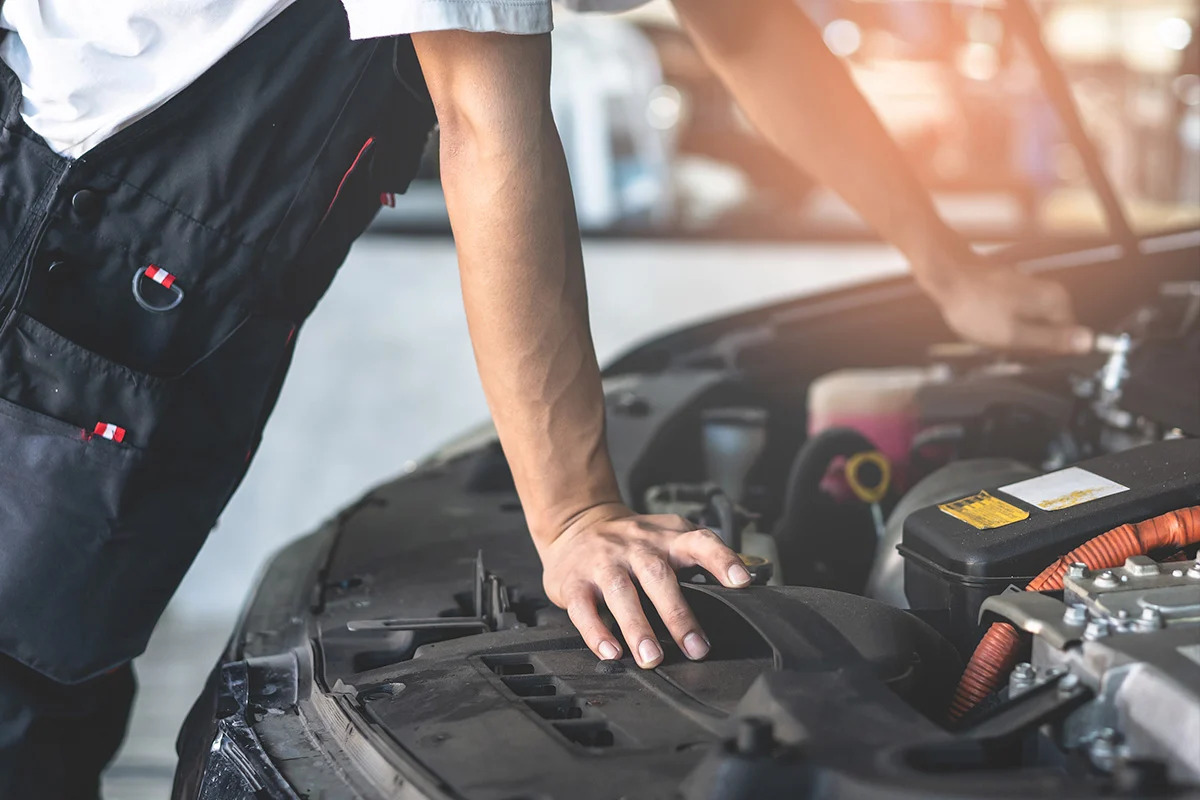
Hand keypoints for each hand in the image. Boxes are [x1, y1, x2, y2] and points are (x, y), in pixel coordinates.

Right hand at [538, 503, 751, 668]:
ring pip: (621, 593)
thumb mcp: (667, 537)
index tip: (740, 582)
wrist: (576, 522)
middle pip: (659, 576)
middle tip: (696, 648)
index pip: (699, 542)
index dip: (722, 559)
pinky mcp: (575, 581)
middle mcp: (636, 547)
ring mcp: (603, 563)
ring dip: (637, 627)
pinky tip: (611, 652)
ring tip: (651, 658)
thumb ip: (698, 558)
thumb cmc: (632, 542)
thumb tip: (740, 589)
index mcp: (666, 538)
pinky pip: (584, 607)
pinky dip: (596, 632)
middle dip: (677, 614)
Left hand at [928, 267, 1093, 353]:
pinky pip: (1015, 317)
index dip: (1043, 353)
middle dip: (1026, 344)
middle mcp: (1048, 292)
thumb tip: (1087, 343)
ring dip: (1012, 335)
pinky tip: (986, 323)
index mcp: (1056, 302)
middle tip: (1003, 342)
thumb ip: (1052, 341)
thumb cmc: (975, 305)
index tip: (1022, 352)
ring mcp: (1031, 289)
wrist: (948, 279)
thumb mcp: (1015, 335)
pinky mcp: (1014, 291)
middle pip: (1048, 333)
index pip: (1068, 340)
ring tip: (991, 331)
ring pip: (1030, 326)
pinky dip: (1001, 324)